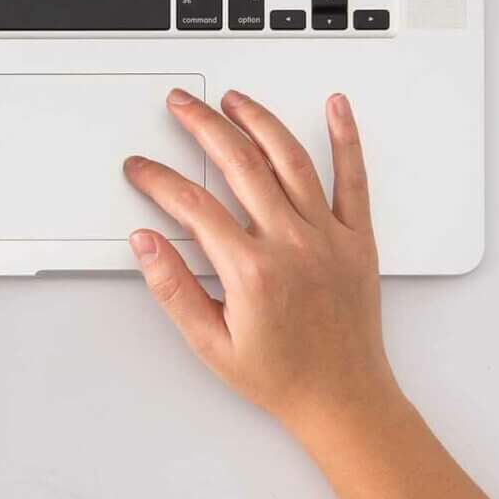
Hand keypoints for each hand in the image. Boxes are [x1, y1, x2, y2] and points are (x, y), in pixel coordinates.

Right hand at [123, 90, 396, 427]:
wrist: (343, 399)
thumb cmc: (281, 377)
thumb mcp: (210, 344)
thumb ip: (174, 288)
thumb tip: (146, 242)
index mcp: (251, 271)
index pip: (193, 205)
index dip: (159, 179)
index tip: (141, 167)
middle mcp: (291, 244)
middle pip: (239, 164)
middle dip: (203, 126)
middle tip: (181, 105)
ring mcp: (327, 237)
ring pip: (290, 160)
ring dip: (258, 121)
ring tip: (234, 99)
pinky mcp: (357, 239)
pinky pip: (353, 180)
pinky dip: (346, 139)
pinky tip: (336, 108)